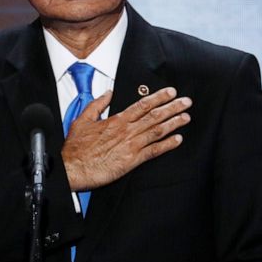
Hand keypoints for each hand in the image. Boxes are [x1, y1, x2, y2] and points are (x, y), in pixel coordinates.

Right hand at [62, 87, 191, 191]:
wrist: (73, 168)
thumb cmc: (76, 148)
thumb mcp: (82, 120)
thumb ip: (97, 105)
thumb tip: (108, 93)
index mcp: (116, 120)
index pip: (142, 105)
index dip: (159, 97)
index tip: (171, 92)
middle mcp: (127, 131)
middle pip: (154, 116)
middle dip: (173, 107)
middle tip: (187, 102)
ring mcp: (131, 146)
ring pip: (157, 131)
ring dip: (174, 123)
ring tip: (186, 117)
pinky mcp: (131, 161)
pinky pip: (153, 151)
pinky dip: (167, 145)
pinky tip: (177, 140)